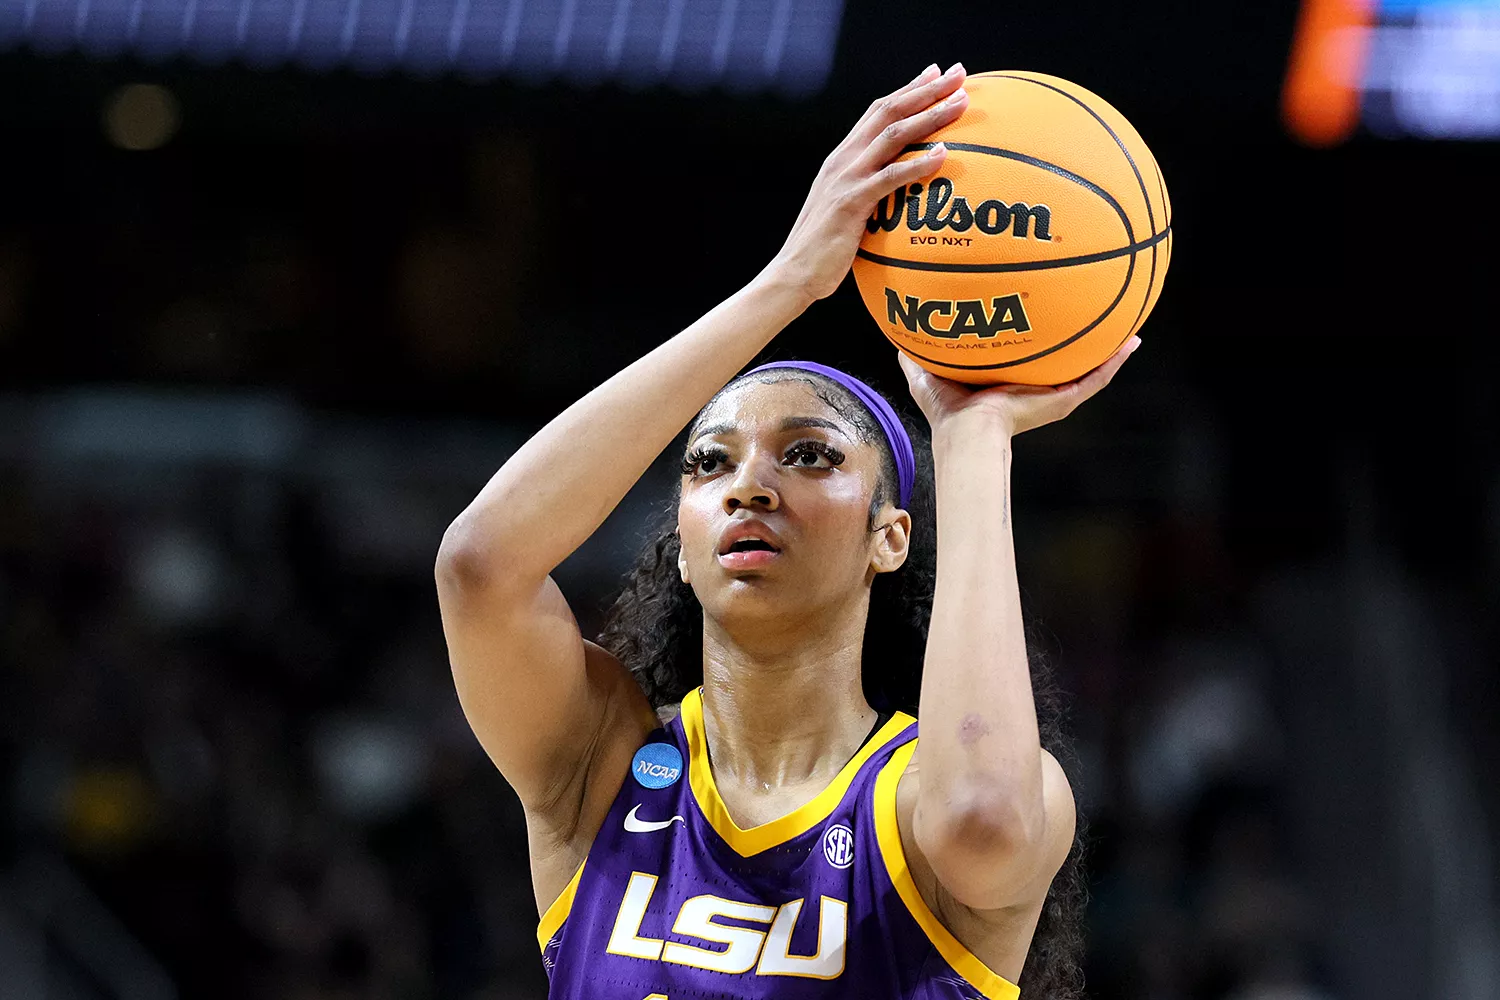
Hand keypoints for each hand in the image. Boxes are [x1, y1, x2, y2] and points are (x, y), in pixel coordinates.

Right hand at [767, 63, 968, 303]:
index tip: (937, 73)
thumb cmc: (824, 251)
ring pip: (893, 135)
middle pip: (888, 111)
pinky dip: (918, 163)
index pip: (877, 112)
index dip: (908, 89)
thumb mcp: (846, 210)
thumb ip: (868, 192)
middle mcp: (843, 160)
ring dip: (930, 116)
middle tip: (959, 74)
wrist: (794, 274)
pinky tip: (943, 154)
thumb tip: (898, 192)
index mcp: (841, 158)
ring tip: (962, 104)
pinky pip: (890, 177)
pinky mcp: (851, 203)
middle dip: (926, 90)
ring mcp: (846, 179)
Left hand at [898, 337, 1141, 438]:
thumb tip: (898, 327)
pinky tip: (1131, 342)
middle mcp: (1034, 390)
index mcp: (1008, 384)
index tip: (1047, 316)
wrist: (967, 432)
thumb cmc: (946, 412)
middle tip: (1095, 314)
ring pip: (1088, 371)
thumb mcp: (927, 372)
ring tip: (1129, 328)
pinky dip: (1114, 362)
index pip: (1029, 360)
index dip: (1038, 340)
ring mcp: (1052, 397)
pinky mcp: (1062, 402)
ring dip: (1108, 351)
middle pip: (1063, 363)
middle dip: (1079, 343)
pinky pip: (1096, 379)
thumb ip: (915, 352)